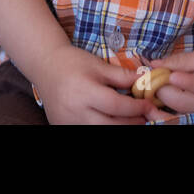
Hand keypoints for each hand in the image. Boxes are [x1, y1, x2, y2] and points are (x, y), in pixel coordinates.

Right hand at [34, 46, 151, 124]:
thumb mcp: (98, 65)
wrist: (45, 66)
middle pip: (110, 125)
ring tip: (130, 120)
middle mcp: (74, 110)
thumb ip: (122, 76)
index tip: (148, 105)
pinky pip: (88, 131)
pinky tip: (112, 120)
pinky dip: (103, 127)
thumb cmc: (72, 62)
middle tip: (144, 117)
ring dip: (119, 127)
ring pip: (100, 131)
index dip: (135, 108)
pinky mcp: (63, 127)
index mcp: (83, 90)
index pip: (115, 105)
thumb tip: (146, 82)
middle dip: (131, 122)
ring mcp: (67, 122)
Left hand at [137, 50, 193, 122]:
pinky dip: (165, 105)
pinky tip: (161, 95)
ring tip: (158, 82)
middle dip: (164, 88)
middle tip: (155, 74)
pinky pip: (177, 114)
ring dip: (162, 96)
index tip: (173, 76)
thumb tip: (154, 64)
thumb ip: (179, 61)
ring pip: (177, 110)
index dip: (187, 82)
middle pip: (183, 101)